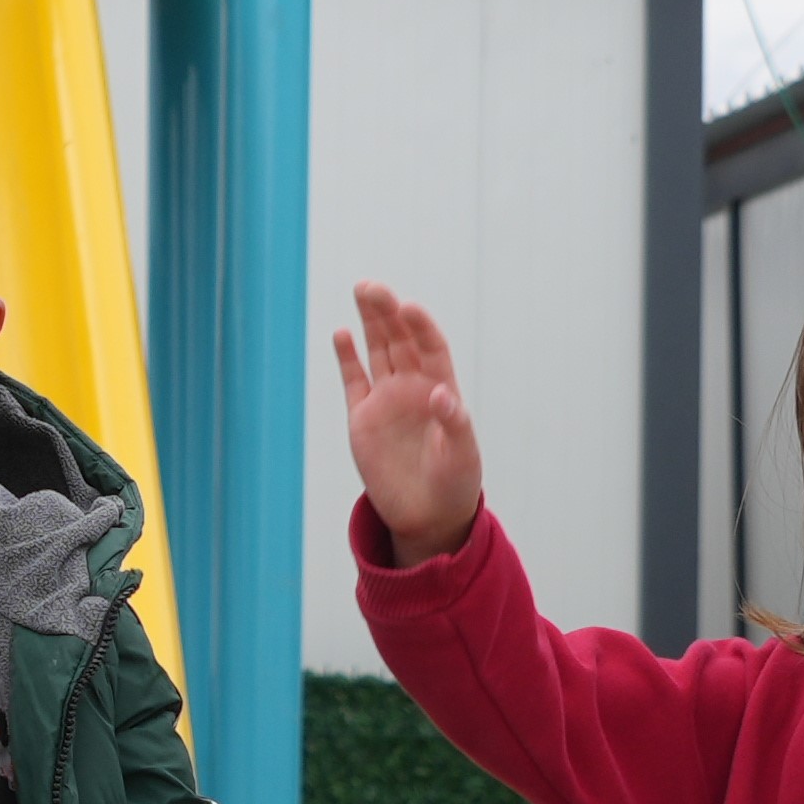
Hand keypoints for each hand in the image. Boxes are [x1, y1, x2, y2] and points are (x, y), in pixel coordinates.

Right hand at [330, 283, 484, 562]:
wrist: (427, 515)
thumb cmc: (455, 483)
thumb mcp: (462, 455)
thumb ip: (453, 423)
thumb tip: (439, 394)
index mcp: (440, 388)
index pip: (430, 346)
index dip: (421, 326)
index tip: (409, 308)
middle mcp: (412, 387)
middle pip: (399, 339)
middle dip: (387, 312)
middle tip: (373, 287)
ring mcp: (386, 400)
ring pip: (376, 350)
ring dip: (370, 322)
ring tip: (362, 290)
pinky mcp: (363, 418)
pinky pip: (354, 380)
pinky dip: (347, 358)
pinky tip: (342, 334)